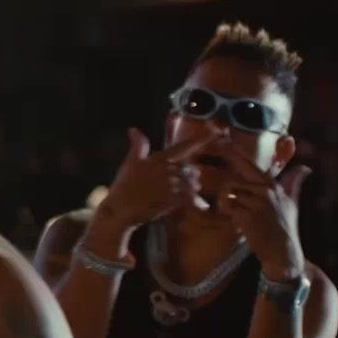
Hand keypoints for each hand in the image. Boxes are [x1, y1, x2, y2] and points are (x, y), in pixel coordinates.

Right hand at [97, 128, 221, 232]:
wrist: (120, 208)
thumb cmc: (124, 185)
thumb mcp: (130, 163)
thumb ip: (138, 146)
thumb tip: (134, 129)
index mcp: (158, 158)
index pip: (183, 146)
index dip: (202, 138)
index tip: (217, 130)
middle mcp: (166, 169)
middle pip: (191, 168)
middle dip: (190, 176)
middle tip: (184, 183)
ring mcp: (170, 184)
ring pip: (192, 183)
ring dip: (193, 188)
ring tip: (186, 194)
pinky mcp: (172, 199)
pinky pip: (191, 198)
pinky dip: (198, 202)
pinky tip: (201, 206)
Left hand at [215, 142, 309, 280]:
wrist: (283, 251)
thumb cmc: (285, 227)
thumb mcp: (291, 202)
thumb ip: (293, 183)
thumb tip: (305, 167)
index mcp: (272, 185)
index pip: (250, 164)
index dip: (234, 152)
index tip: (221, 138)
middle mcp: (265, 191)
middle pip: (234, 176)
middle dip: (221, 179)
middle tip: (207, 167)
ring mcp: (256, 203)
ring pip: (228, 192)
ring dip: (225, 203)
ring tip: (234, 213)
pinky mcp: (248, 216)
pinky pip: (228, 207)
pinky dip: (227, 213)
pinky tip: (236, 222)